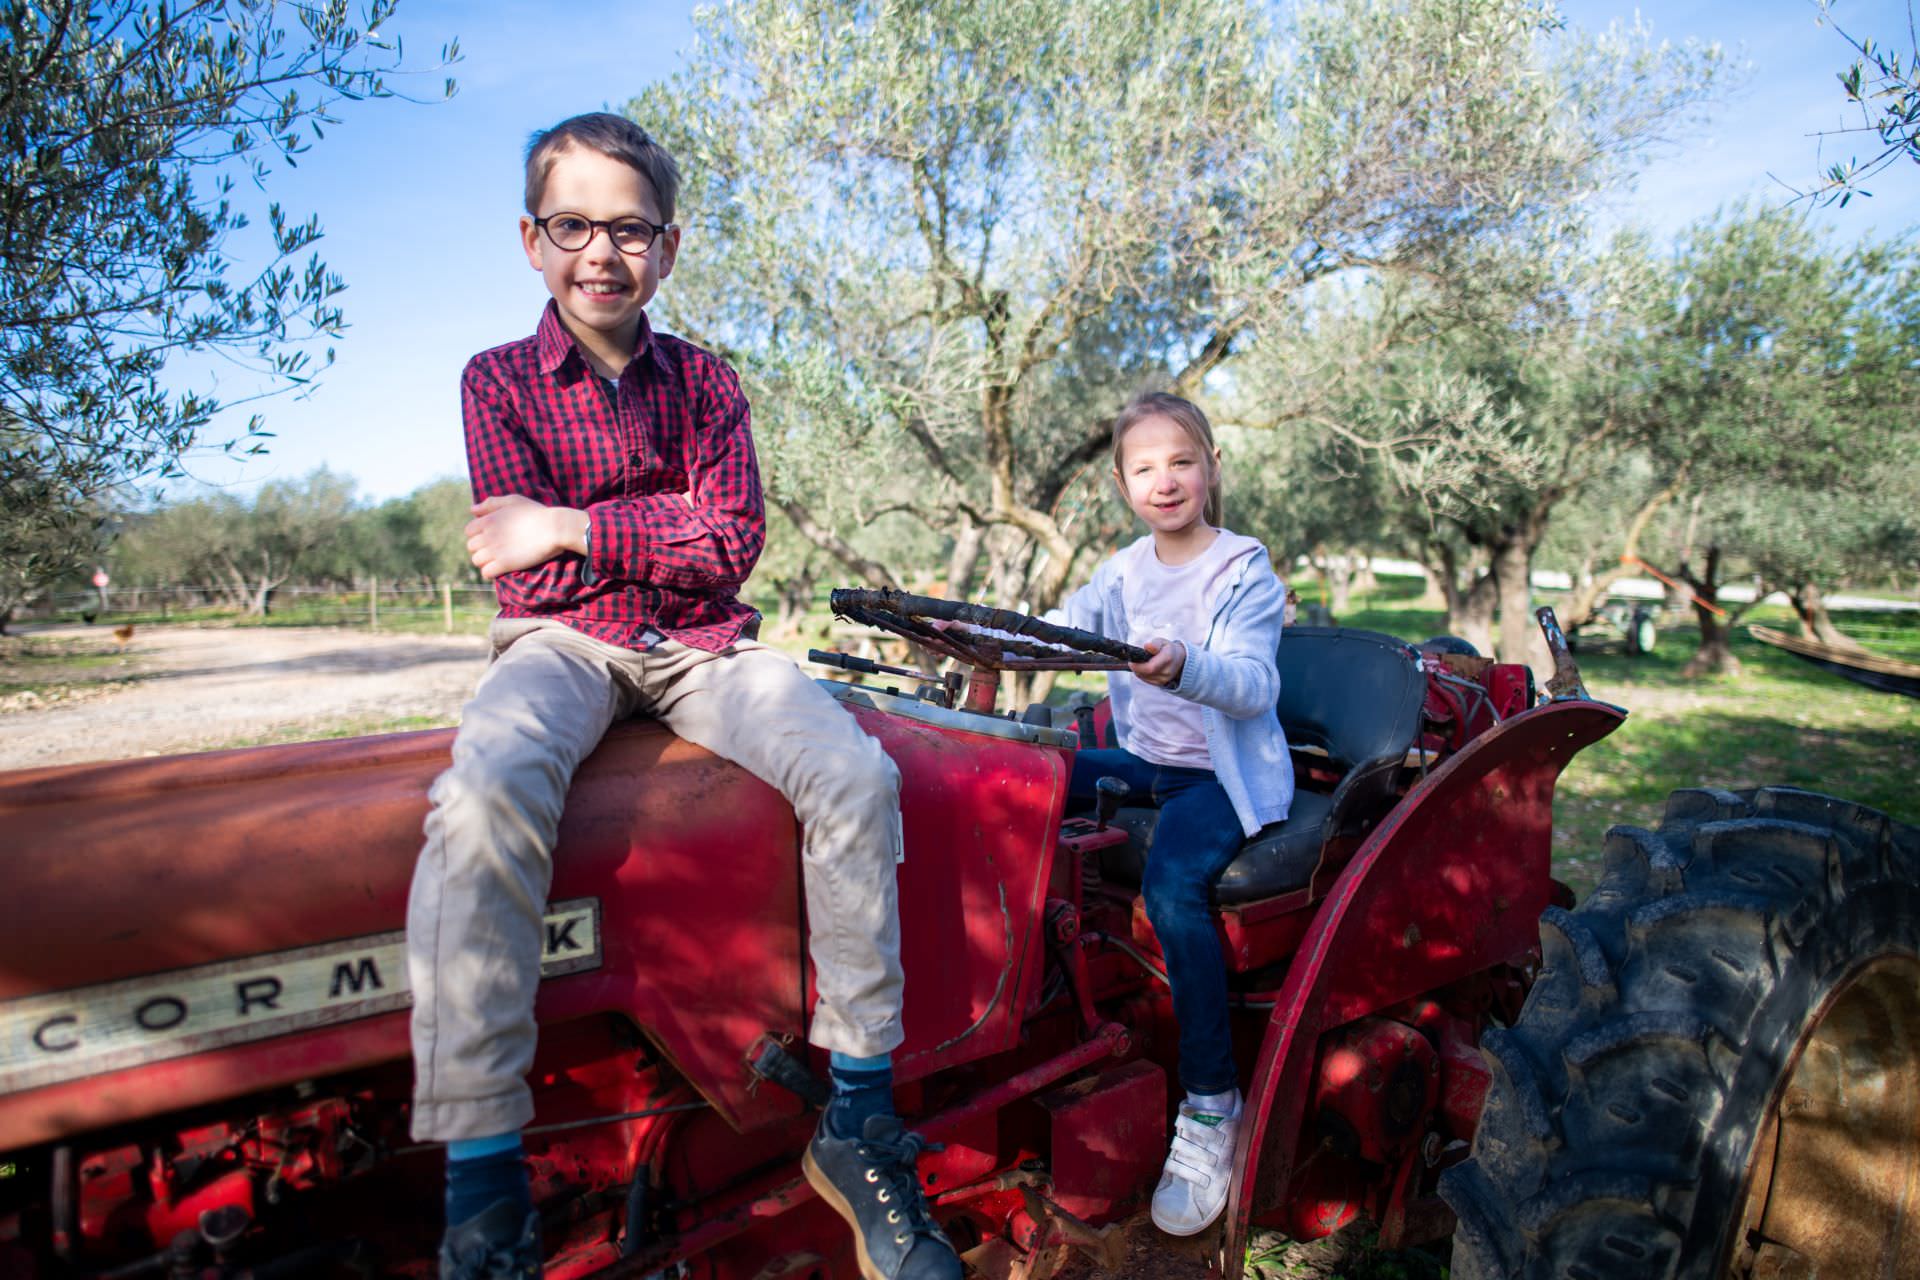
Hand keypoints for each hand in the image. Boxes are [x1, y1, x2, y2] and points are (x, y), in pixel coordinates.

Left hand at [466, 495, 580, 580]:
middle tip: (494, 549)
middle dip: (480, 548)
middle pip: (471, 547)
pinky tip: (500, 569)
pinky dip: (491, 572)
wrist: (554, 528)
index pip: (469, 531)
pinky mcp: (505, 564)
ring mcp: (495, 551)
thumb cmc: (536, 512)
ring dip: (485, 561)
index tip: (490, 537)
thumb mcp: (513, 501)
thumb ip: (492, 503)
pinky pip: (486, 572)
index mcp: (488, 520)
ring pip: (477, 561)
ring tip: (497, 560)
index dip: (478, 535)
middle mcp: (488, 535)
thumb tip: (472, 510)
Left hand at [1130, 637, 1184, 686]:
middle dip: (1136, 667)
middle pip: (1145, 673)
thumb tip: (1147, 646)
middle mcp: (1167, 671)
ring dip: (1138, 670)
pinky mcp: (1160, 683)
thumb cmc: (1168, 649)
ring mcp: (1164, 679)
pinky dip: (1142, 674)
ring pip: (1144, 677)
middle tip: (1132, 661)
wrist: (1179, 660)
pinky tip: (1143, 668)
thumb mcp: (1162, 642)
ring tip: (1140, 663)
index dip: (1138, 666)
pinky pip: (1146, 680)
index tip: (1131, 661)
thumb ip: (1155, 644)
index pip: (1150, 667)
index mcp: (1168, 658)